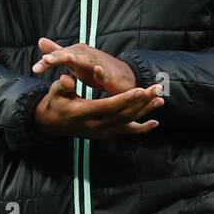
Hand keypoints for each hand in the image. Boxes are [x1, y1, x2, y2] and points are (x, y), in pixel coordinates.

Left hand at [32, 37, 136, 94]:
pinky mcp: (109, 75)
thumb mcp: (73, 60)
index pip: (58, 56)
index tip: (34, 70)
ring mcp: (98, 64)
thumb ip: (57, 52)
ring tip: (67, 59)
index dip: (46, 62)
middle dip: (58, 56)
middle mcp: (86, 55)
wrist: (122, 76)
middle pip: (70, 55)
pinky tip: (97, 71)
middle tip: (46, 60)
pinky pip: (105, 73)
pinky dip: (101, 71)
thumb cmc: (94, 68)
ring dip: (78, 59)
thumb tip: (40, 40)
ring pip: (86, 61)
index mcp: (76, 53)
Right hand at [33, 71, 163, 138]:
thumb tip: (68, 80)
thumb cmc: (56, 103)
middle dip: (142, 101)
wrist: (53, 124)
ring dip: (145, 111)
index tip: (141, 90)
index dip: (125, 99)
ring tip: (160, 100)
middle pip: (123, 113)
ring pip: (128, 121)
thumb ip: (62, 86)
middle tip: (157, 89)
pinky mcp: (107, 133)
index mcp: (85, 113)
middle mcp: (96, 125)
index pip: (109, 106)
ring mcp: (103, 131)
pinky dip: (141, 129)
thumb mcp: (54, 93)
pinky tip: (154, 123)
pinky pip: (126, 132)